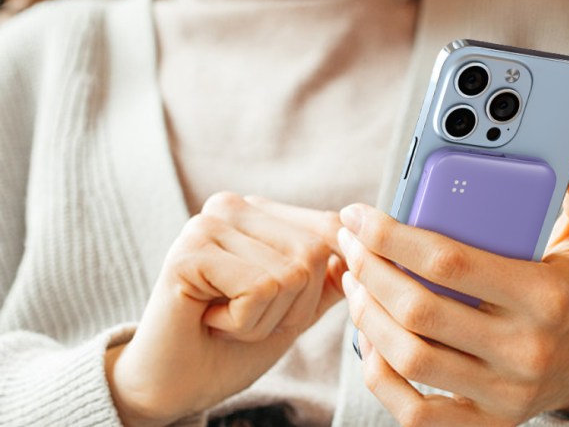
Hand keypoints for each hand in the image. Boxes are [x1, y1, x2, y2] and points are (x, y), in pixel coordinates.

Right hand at [106, 193, 345, 426]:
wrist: (172, 387)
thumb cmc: (231, 346)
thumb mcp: (296, 308)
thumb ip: (330, 276)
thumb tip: (370, 247)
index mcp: (259, 211)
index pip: (331, 229)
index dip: (317, 286)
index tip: (271, 305)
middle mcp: (233, 206)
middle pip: (315, 253)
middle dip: (292, 306)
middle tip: (242, 316)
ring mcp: (207, 224)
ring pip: (291, 274)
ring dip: (265, 318)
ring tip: (224, 319)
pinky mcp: (188, 252)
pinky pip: (260, 289)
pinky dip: (244, 323)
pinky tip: (208, 321)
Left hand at [338, 133, 568, 425]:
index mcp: (548, 297)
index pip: (450, 263)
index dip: (392, 236)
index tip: (360, 215)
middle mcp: (526, 351)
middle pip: (419, 310)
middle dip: (369, 271)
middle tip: (349, 243)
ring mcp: (504, 394)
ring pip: (409, 358)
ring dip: (365, 315)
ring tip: (353, 279)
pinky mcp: (485, 424)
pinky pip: (415, 412)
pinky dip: (380, 376)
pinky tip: (369, 339)